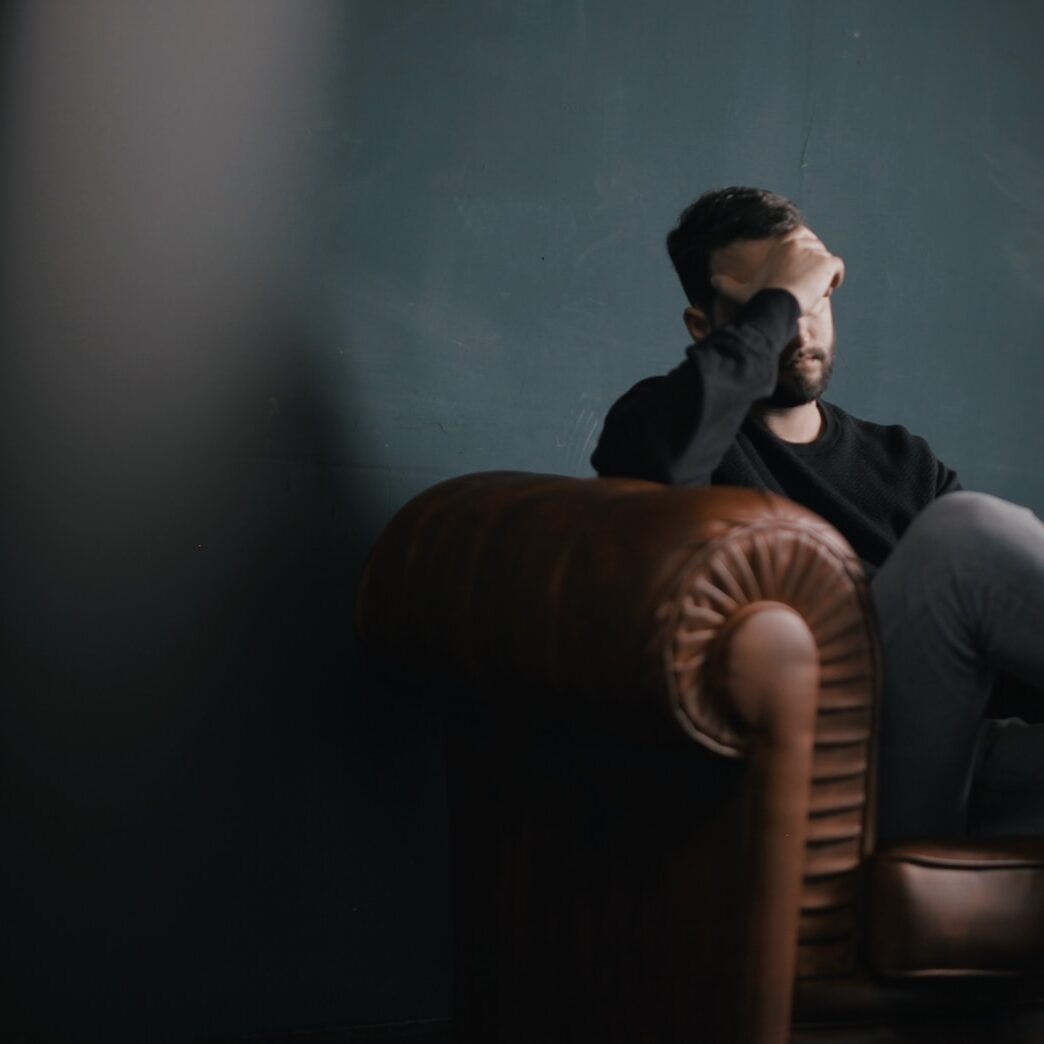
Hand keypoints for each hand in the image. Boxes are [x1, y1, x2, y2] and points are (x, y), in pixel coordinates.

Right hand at [710, 227, 844, 315]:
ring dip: (822, 277)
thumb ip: (727, 285)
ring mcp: (815, 251)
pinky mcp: (827, 262)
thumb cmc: (759, 298)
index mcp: (783, 243)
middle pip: (816, 250)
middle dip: (814, 267)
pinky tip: (824, 291)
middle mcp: (800, 242)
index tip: (800, 271)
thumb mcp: (741, 290)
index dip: (803, 254)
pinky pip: (837, 269)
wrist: (776, 303)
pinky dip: (835, 279)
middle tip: (805, 286)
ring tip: (812, 293)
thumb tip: (712, 282)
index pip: (802, 237)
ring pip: (826, 262)